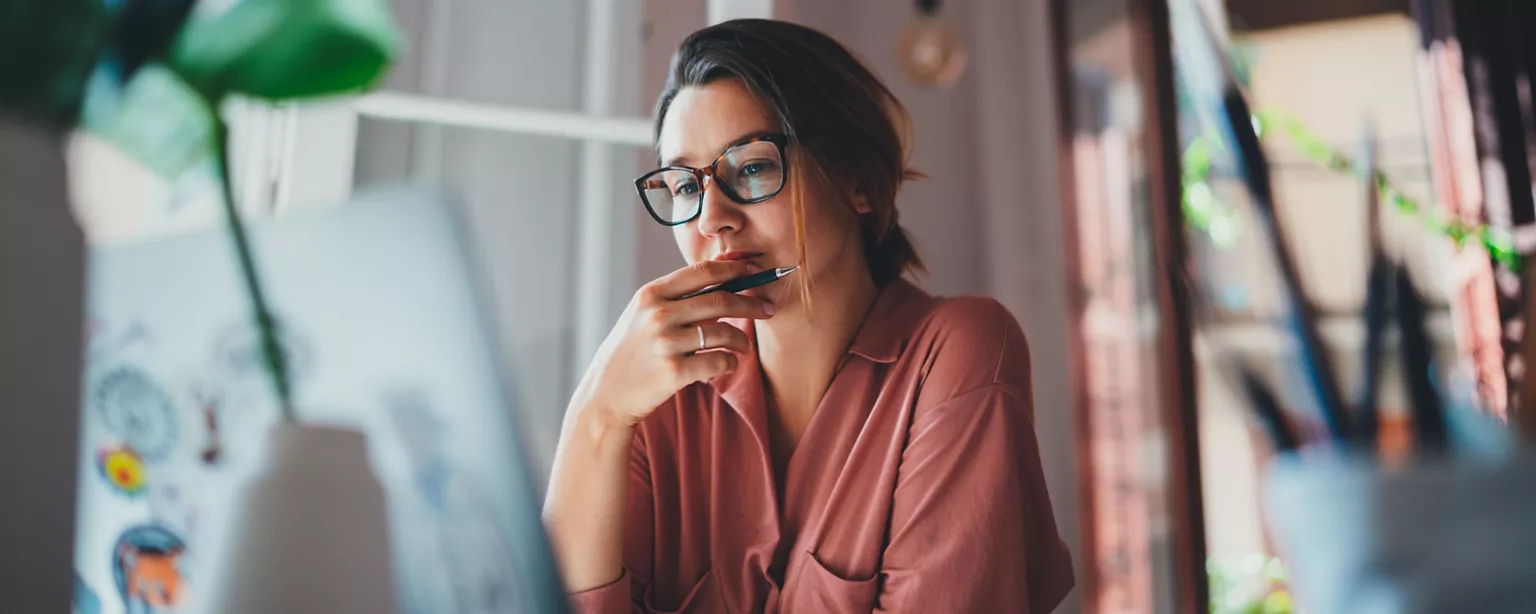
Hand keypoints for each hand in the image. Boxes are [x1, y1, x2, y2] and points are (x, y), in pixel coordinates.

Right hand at [570, 260, 775, 425]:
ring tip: (744, 346)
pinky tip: (727, 364)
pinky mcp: (674, 372)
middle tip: (768, 309)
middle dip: (751, 304)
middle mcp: (658, 314)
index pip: (702, 272)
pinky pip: (719, 362)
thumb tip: (722, 273)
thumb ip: (676, 296)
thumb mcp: (642, 315)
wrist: (606, 395)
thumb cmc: (631, 352)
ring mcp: (666, 343)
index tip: (756, 269)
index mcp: (651, 294)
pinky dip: (730, 362)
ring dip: (743, 340)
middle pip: (720, 300)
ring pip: (724, 333)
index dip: (735, 268)